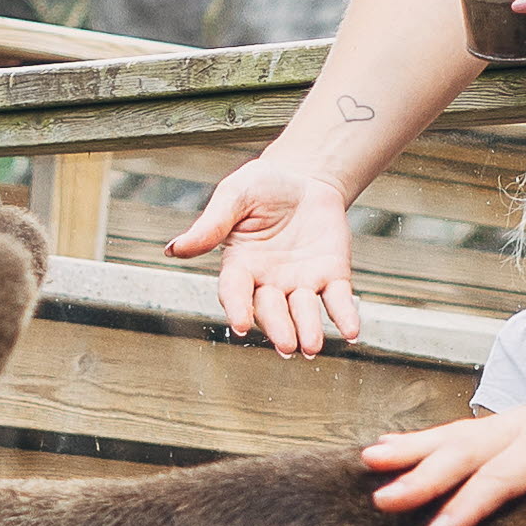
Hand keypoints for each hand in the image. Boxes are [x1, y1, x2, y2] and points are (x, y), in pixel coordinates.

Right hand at [169, 149, 357, 355]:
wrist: (305, 178)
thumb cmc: (262, 186)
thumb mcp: (234, 196)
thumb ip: (211, 224)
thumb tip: (173, 249)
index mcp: (240, 265)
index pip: (235, 292)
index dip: (237, 308)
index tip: (240, 326)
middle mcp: (269, 282)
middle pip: (271, 310)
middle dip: (279, 327)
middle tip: (286, 345)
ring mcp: (302, 282)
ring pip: (304, 311)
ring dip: (309, 329)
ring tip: (312, 346)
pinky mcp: (332, 275)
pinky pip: (338, 300)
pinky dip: (345, 316)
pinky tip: (351, 330)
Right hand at [364, 374, 525, 525]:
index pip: (503, 476)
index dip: (468, 505)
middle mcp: (524, 426)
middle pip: (466, 451)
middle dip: (422, 475)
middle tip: (382, 499)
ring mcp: (511, 424)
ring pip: (453, 436)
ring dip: (411, 450)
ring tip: (369, 463)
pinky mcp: (505, 428)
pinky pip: (456, 433)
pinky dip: (421, 441)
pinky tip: (392, 448)